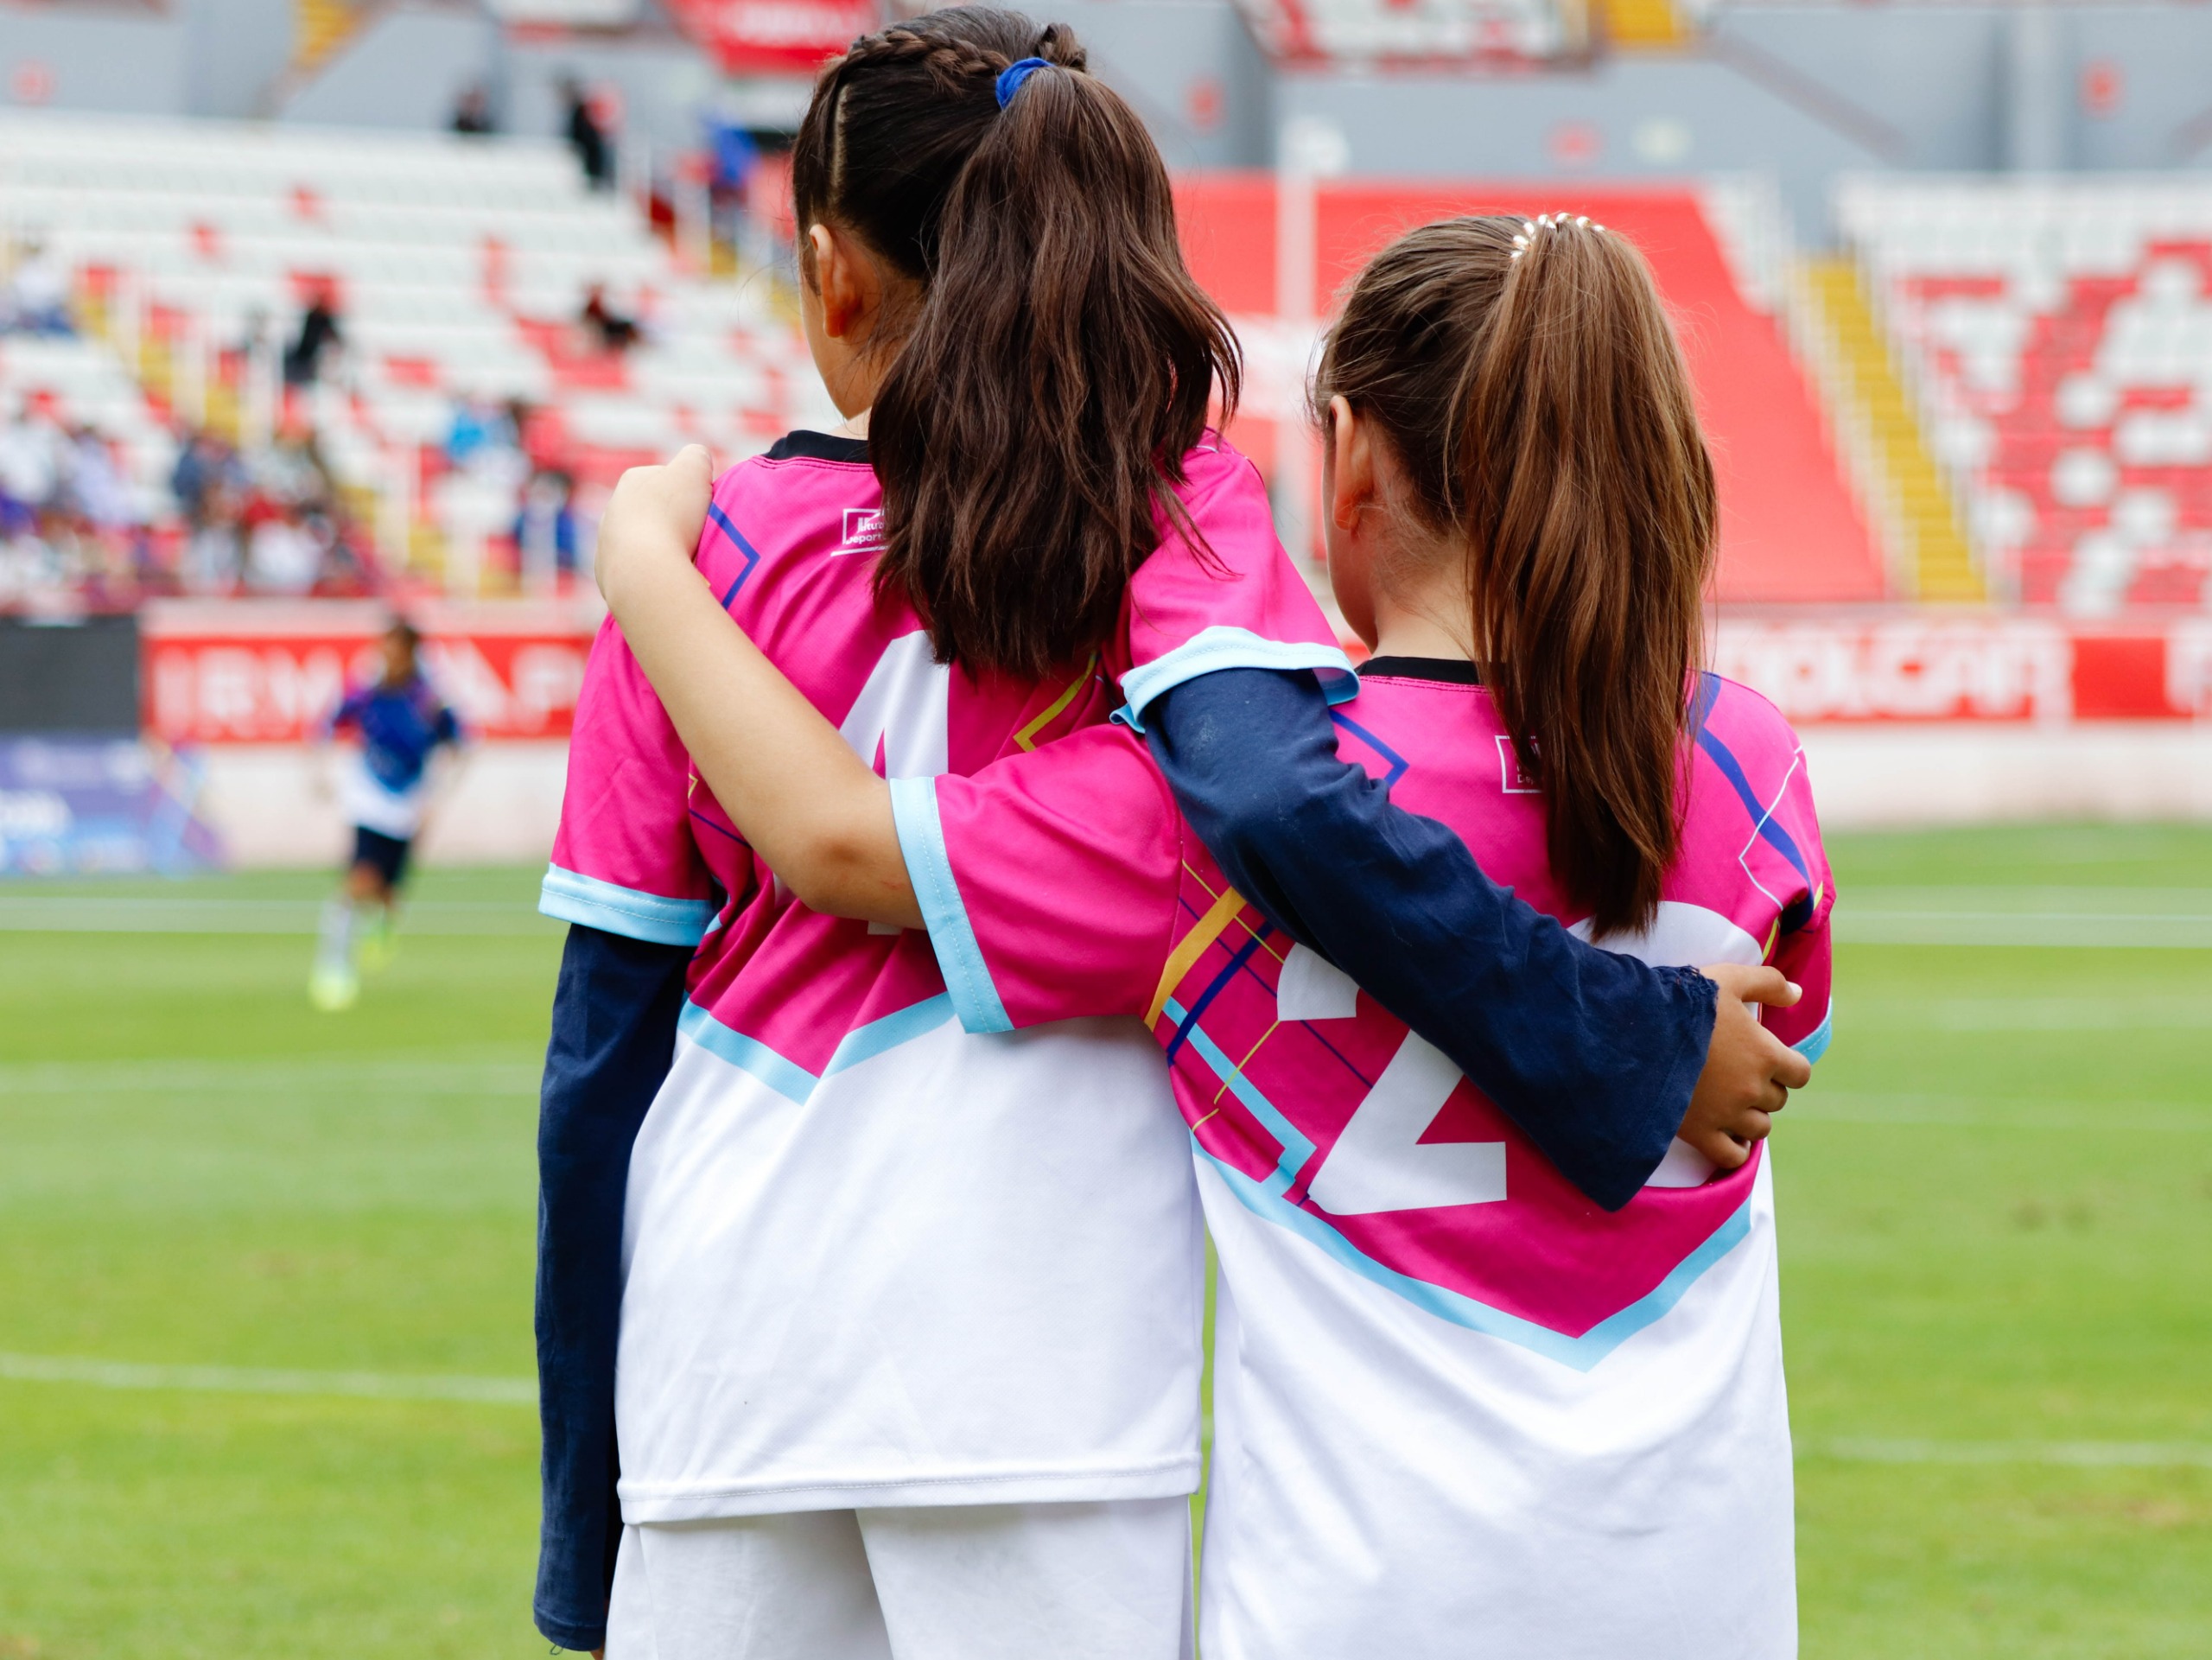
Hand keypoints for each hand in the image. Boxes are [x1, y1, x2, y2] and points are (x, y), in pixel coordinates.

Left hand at [595, 444, 715, 614]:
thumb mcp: (695, 468)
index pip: (667, 479)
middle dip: (673, 522)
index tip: (703, 508)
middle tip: (696, 535)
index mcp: (632, 480)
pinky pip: (635, 571)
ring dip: (661, 549)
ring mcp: (606, 544)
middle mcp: (612, 509)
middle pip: (653, 512)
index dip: (689, 492)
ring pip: (642, 543)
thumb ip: (697, 455)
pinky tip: (666, 578)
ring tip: (683, 560)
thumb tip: (698, 458)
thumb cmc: (673, 515)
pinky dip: (650, 573)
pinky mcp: (607, 576)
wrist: (645, 571)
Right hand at [1679, 964, 1812, 1170]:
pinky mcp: (1700, 1133)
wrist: (1636, 1032)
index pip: (1800, 1074)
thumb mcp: (1728, 978)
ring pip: (1760, 1129)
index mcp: (1766, 1055)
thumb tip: (1797, 994)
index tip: (1768, 1058)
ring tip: (1731, 1103)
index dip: (1787, 1067)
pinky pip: (1732, 1156)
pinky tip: (1726, 1134)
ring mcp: (1728, 1115)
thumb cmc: (1684, 1002)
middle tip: (1738, 1074)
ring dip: (1751, 1117)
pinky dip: (1735, 1149)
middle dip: (1764, 1088)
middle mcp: (1753, 1090)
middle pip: (1777, 1100)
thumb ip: (1768, 982)